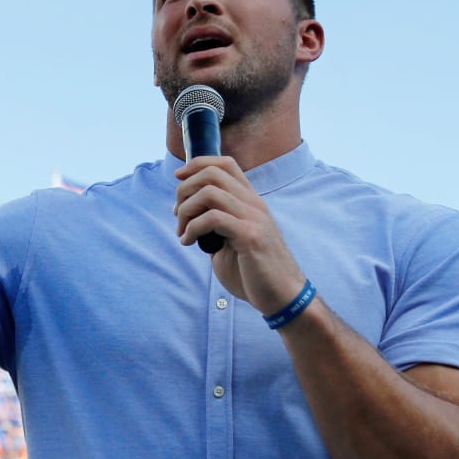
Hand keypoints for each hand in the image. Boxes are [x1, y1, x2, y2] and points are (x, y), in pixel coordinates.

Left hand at [174, 156, 306, 313]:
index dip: (197, 164)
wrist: (281, 295)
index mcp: (250, 201)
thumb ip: (215, 224)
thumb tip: (188, 215)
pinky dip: (192, 228)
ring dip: (186, 210)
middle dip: (184, 190)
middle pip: (212, 174)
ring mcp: (254, 218)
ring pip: (209, 193)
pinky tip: (189, 242)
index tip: (178, 179)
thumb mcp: (230, 240)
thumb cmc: (253, 271)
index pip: (225, 164)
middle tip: (177, 215)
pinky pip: (213, 219)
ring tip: (182, 231)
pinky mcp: (250, 237)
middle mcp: (254, 204)